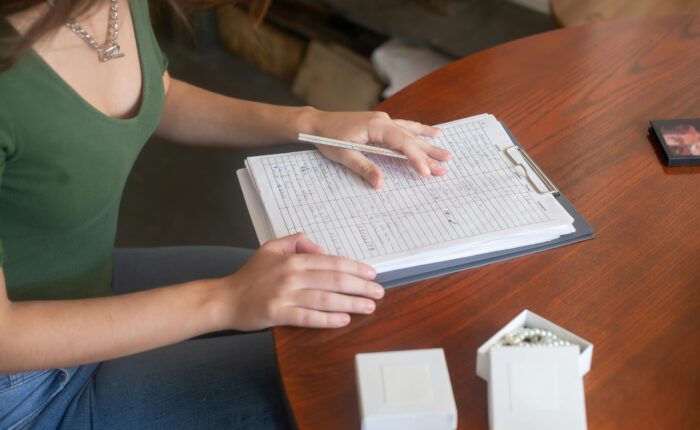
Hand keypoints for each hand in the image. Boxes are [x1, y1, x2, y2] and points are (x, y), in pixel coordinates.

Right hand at [220, 233, 384, 330]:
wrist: (225, 298)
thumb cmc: (251, 275)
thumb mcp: (272, 247)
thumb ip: (297, 242)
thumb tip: (321, 249)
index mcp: (293, 258)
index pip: (331, 262)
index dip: (355, 268)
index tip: (372, 274)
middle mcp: (291, 274)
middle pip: (333, 280)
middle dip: (360, 286)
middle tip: (379, 293)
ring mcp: (285, 295)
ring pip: (325, 298)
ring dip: (350, 303)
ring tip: (369, 307)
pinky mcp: (277, 313)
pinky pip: (307, 317)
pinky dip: (327, 319)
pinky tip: (343, 320)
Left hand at [305, 110, 451, 188]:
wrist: (317, 123)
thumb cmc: (327, 138)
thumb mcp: (344, 156)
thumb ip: (365, 168)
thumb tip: (381, 184)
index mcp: (375, 126)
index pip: (401, 143)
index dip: (415, 158)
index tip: (425, 172)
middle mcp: (383, 120)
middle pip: (411, 138)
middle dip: (428, 153)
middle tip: (446, 165)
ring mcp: (383, 120)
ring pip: (411, 132)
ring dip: (428, 142)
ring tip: (446, 150)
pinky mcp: (380, 123)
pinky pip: (405, 127)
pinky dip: (419, 131)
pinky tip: (432, 132)